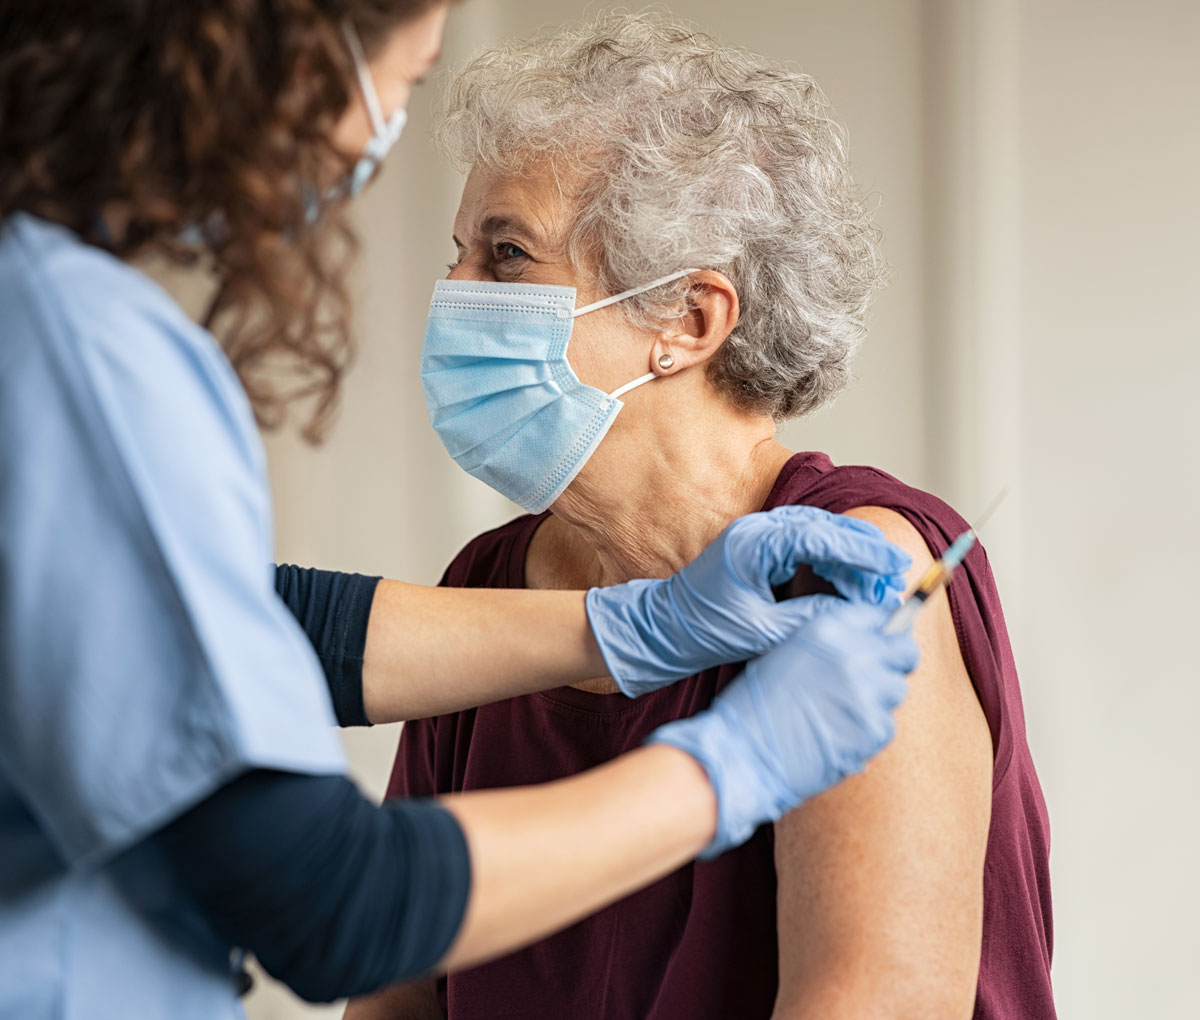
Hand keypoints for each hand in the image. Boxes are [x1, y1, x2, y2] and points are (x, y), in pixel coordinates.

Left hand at [585, 506, 909, 696]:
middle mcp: (756, 530)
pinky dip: (830, 559)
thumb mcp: (763, 632)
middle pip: (824, 527)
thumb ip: (811, 619)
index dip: (862, 551)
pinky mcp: (758, 547)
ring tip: (879, 581)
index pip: (821, 537)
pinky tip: (848, 580)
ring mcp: (756, 535)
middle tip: (896, 574)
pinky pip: (804, 543)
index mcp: (754, 544)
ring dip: (849, 555)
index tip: (893, 566)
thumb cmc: (704, 631)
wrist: (664, 628)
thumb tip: (857, 615)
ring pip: (817, 533)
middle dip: (863, 551)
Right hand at [648, 601, 918, 856]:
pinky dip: (868, 731)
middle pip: (904, 651)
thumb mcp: (787, 652)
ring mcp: (869, 693)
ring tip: (842, 712)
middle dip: (894, 662)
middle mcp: (854, 655)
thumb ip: (829, 643)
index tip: (879, 644)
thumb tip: (867, 644)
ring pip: (896, 690)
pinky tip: (838, 734)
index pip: (879, 617)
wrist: (744, 752)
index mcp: (828, 629)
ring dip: (878, 699)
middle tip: (875, 677)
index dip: (881, 633)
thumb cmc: (755, 705)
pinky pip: (886, 725)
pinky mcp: (875, 730)